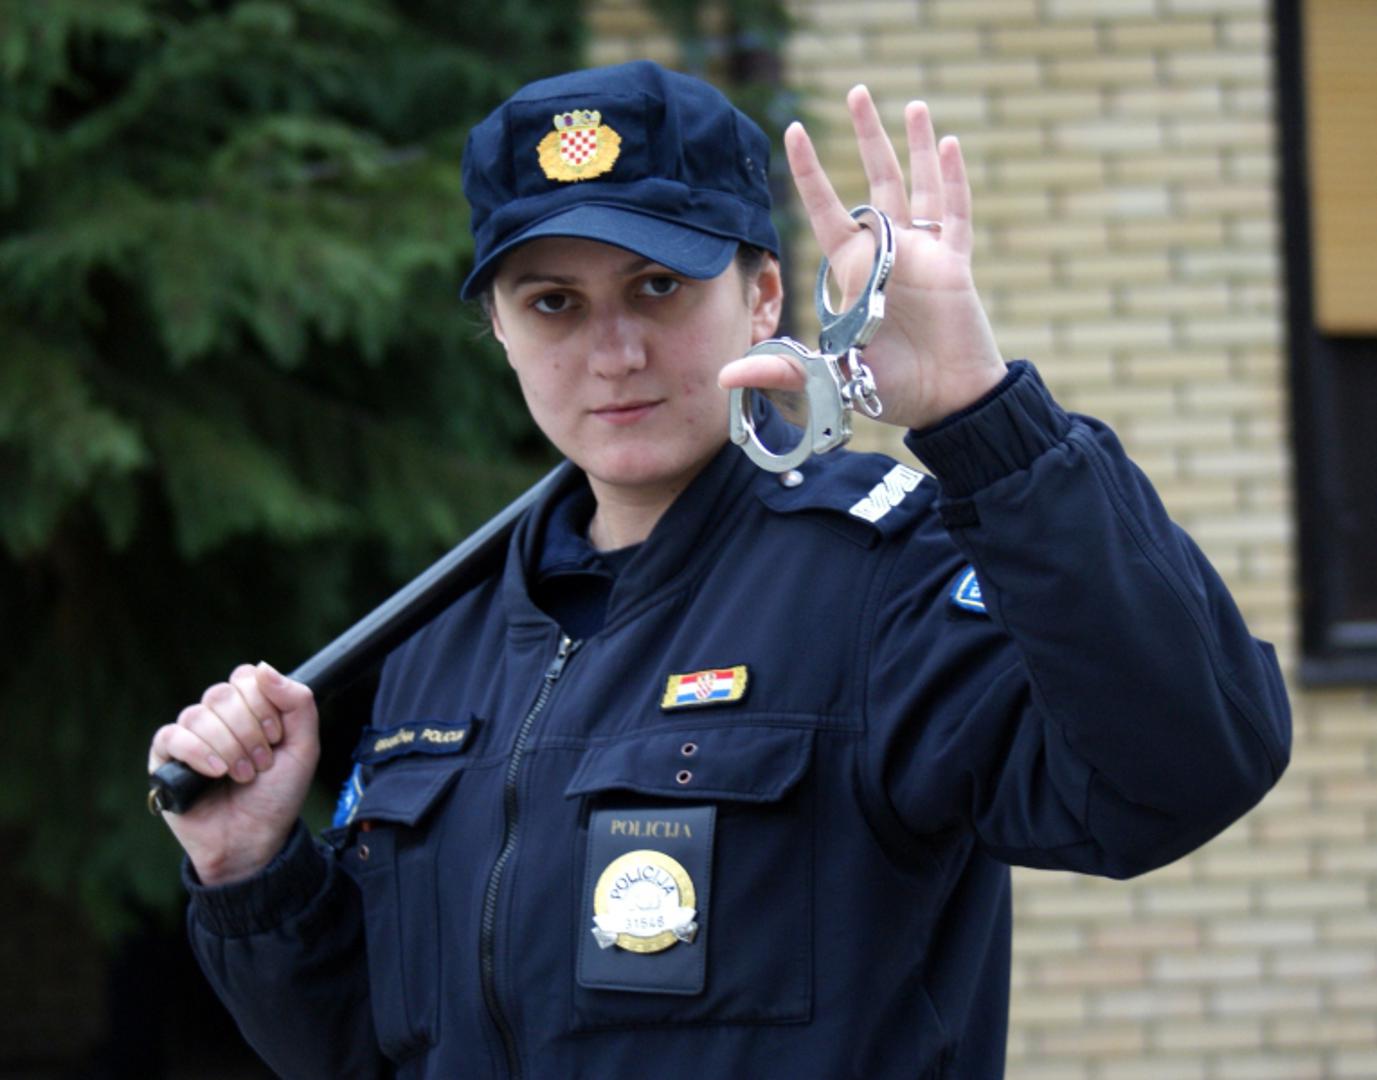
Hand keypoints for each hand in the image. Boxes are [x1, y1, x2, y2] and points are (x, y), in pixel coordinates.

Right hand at [149, 662, 319, 885]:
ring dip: (228, 746)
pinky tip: (215, 772)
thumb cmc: (277, 795)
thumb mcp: (303, 747)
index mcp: (248, 709)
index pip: (246, 677)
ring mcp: (190, 737)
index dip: (263, 704)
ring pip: (199, 714)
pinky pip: (171, 736)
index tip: (277, 737)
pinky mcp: (165, 760)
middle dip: (249, 731)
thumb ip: (297, 703)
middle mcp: (216, 718)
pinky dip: (198, 752)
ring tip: (242, 775)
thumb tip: (264, 667)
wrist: (254, 839)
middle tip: (261, 763)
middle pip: (223, 694)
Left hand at [720, 87, 1007, 430]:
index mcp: (853, 270)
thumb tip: (724, 380)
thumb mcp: (829, 374)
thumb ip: (782, 369)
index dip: (810, 172)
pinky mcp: (955, 266)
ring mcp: (924, 255)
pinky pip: (955, 216)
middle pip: (877, 181)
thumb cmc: (889, 387)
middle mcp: (887, 253)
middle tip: (855, 92)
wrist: (943, 403)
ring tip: (911, 105)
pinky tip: (950, 145)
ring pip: (919, 186)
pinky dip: (953, 180)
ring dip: (916, 146)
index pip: (827, 209)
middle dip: (866, 137)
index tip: (792, 131)